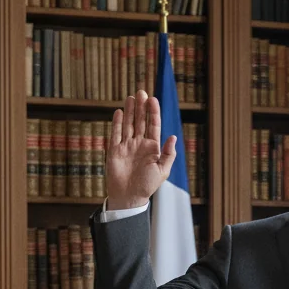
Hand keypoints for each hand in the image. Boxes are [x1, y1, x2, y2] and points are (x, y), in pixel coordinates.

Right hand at [106, 90, 176, 209]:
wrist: (129, 197)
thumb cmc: (147, 186)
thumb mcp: (162, 171)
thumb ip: (168, 154)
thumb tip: (173, 137)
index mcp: (152, 147)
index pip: (153, 125)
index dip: (153, 112)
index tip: (153, 100)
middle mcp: (139, 144)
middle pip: (140, 121)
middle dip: (141, 107)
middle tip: (142, 92)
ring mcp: (127, 146)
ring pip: (128, 124)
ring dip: (130, 111)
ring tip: (132, 97)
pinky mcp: (115, 150)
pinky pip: (116, 134)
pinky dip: (117, 123)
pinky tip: (120, 112)